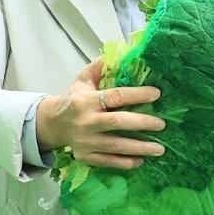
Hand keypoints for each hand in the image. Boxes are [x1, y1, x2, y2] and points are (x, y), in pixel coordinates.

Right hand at [34, 58, 164, 169]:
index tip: (157, 94)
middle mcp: (86, 122)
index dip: (137, 94)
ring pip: (116, 146)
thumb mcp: (83, 79)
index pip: (115, 96)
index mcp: (86, 100)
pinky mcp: (86, 156)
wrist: (51, 124)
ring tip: (160, 149)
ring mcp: (85, 141)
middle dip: (142, 123)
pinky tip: (141, 160)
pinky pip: (108, 161)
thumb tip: (124, 52)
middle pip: (117, 123)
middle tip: (162, 124)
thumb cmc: (73, 98)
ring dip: (140, 148)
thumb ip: (101, 67)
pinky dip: (125, 163)